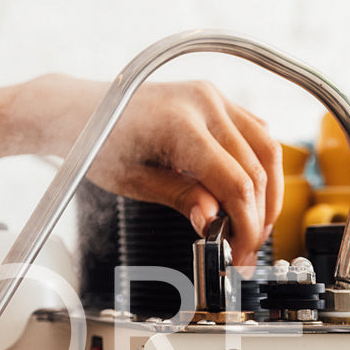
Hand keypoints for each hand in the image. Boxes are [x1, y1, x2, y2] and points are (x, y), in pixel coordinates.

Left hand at [31, 74, 282, 264]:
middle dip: (258, 215)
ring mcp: (213, 96)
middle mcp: (204, 103)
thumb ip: (179, 197)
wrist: (80, 110)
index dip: (245, 225)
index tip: (241, 254)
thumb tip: (214, 221)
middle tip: (247, 249)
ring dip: (269, 190)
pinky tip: (250, 193)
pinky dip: (260, 164)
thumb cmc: (96, 143)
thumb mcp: (132, 180)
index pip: (234, 182)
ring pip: (267, 146)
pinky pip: (255, 131)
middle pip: (257, 166)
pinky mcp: (215, 98)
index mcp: (180, 124)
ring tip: (254, 226)